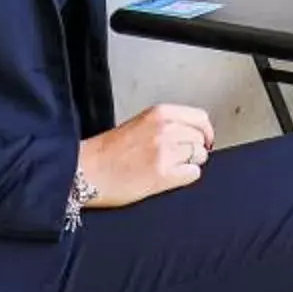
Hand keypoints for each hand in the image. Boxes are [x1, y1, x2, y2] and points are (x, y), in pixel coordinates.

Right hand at [78, 103, 213, 208]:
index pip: (200, 118)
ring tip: (172, 167)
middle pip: (201, 138)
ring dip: (190, 162)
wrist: (87, 171)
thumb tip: (193, 133)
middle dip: (195, 148)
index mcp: (159, 113)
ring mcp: (166, 152)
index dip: (205, 131)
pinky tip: (170, 177)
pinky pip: (193, 174)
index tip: (204, 139)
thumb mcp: (141, 123)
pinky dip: (185, 176)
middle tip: (182, 157)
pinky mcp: (163, 175)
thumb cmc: (108, 151)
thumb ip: (167, 124)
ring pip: (199, 156)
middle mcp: (165, 130)